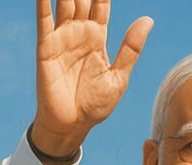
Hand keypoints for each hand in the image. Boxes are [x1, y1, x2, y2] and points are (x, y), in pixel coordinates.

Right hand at [31, 0, 152, 157]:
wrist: (73, 126)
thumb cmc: (95, 105)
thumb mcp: (119, 77)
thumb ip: (131, 48)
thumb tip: (148, 20)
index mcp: (98, 38)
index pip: (101, 4)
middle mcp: (79, 33)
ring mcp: (61, 38)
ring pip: (64, 3)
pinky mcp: (46, 48)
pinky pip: (44, 21)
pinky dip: (43, 3)